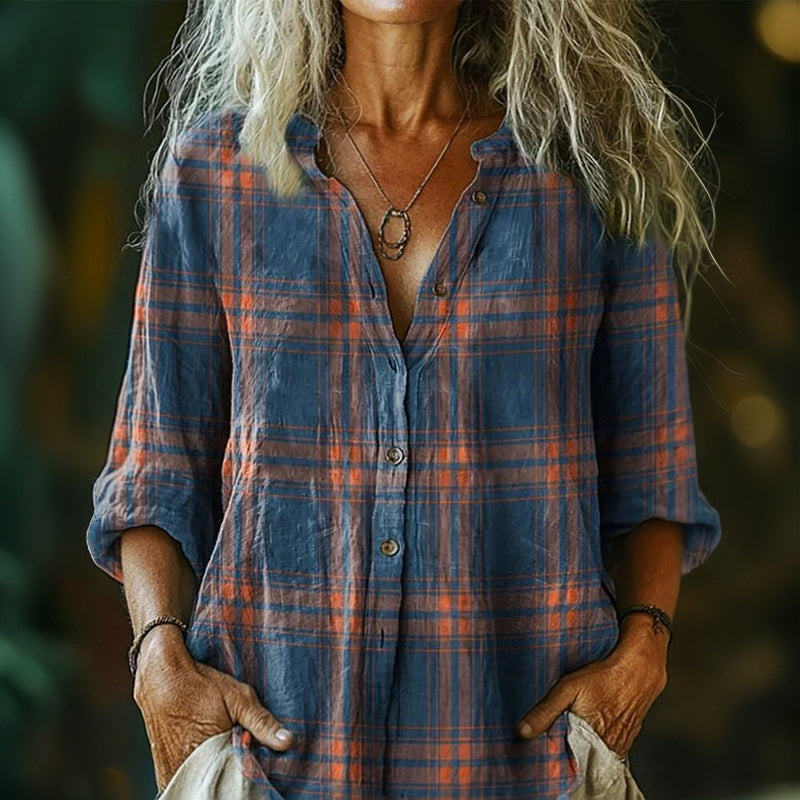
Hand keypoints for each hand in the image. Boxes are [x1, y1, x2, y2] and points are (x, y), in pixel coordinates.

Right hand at [133, 624, 295, 791]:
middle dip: (234, 771)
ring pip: (204, 784)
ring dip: (216, 773)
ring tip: (223, 750)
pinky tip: (208, 758)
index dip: (251, 769)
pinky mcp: (164, 772)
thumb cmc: (200, 685)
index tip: (257, 757)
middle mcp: (188, 769)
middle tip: (239, 749)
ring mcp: (173, 773)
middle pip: (220, 783)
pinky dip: (200, 775)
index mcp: (210, 755)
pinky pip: (187, 783)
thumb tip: (287, 741)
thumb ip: (262, 722)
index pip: (238, 779)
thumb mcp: (237, 697)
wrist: (160, 677)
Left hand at [515, 613, 669, 757]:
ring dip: (584, 747)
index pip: (570, 763)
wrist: (640, 668)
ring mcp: (621, 744)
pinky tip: (592, 729)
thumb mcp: (568, 688)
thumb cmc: (604, 676)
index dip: (557, 757)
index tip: (547, 751)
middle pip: (583, 759)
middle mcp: (610, 747)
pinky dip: (598, 743)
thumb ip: (546, 711)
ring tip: (575, 732)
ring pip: (597, 754)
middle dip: (569, 752)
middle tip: (560, 737)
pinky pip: (609, 748)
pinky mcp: (628, 737)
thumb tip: (524, 731)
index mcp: (593, 740)